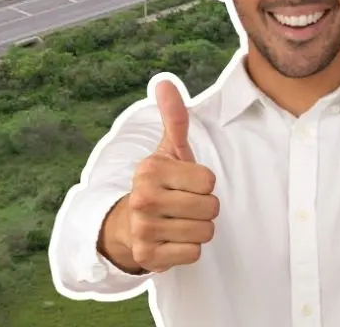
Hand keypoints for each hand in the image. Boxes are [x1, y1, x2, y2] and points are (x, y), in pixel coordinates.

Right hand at [123, 80, 219, 273]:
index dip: (203, 184)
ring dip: (198, 230)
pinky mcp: (147, 256)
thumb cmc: (160, 185)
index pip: (209, 181)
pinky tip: (172, 240)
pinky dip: (188, 249)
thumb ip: (174, 119)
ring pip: (204, 232)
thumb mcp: (168, 151)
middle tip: (184, 206)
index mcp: (150, 169)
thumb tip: (165, 82)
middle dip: (204, 209)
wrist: (128, 225)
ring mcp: (143, 229)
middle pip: (210, 208)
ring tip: (179, 222)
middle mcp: (143, 198)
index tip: (185, 184)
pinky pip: (192, 253)